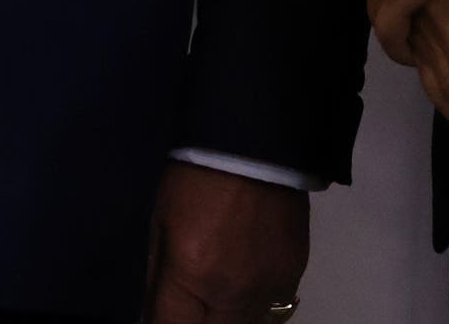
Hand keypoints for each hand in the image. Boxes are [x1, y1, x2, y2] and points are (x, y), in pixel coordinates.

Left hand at [144, 162, 307, 322]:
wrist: (255, 143)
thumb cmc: (195, 178)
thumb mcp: (160, 225)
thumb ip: (158, 280)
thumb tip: (154, 316)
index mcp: (192, 275)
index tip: (163, 316)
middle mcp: (233, 292)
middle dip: (197, 322)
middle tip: (191, 304)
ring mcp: (269, 288)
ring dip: (228, 316)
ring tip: (217, 292)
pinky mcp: (295, 276)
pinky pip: (274, 307)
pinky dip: (256, 303)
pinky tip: (245, 279)